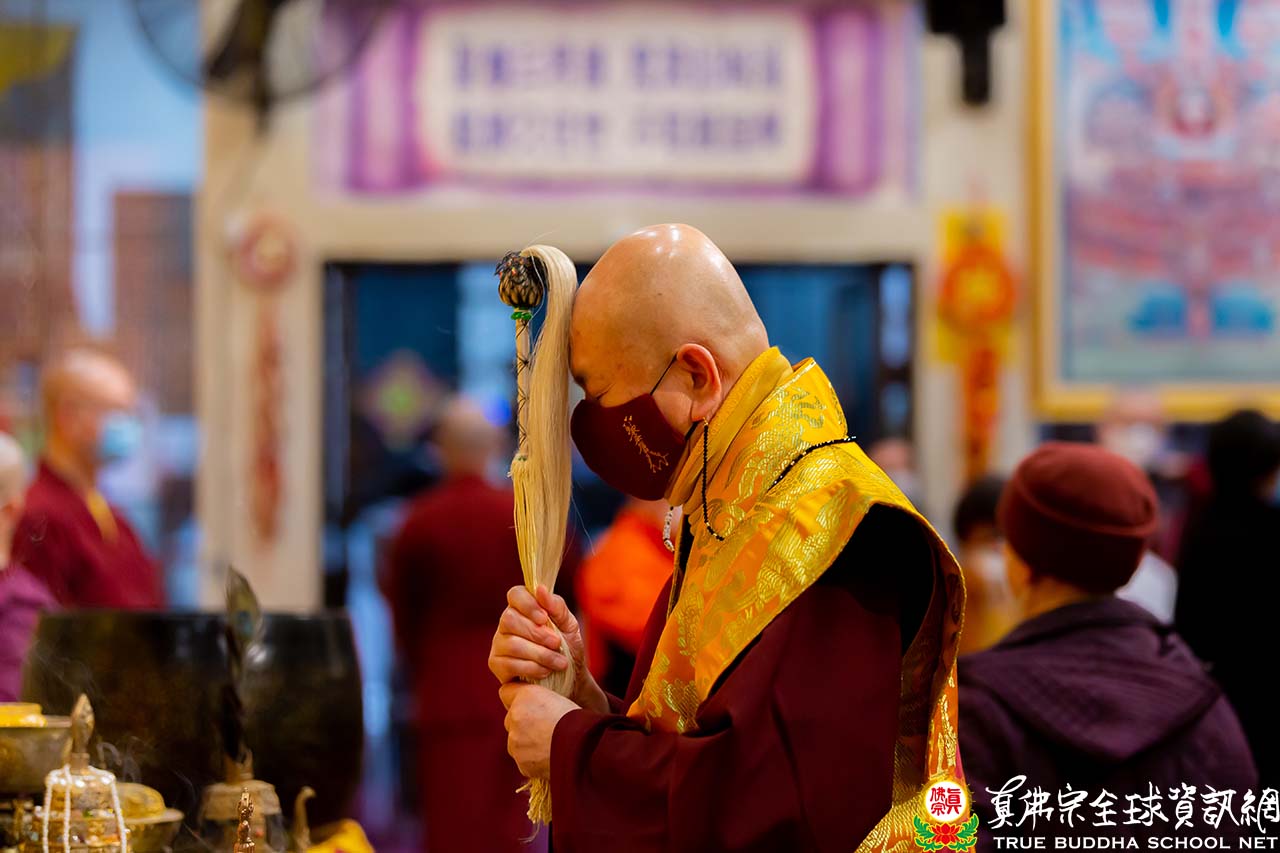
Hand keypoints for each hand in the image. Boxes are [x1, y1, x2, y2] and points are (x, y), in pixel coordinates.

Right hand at [489, 585, 607, 712]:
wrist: (570, 676)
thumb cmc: (567, 646)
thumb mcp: (569, 624)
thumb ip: (557, 606)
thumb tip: (541, 589)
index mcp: (523, 607)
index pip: (515, 594)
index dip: (527, 604)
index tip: (544, 617)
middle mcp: (506, 623)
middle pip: (509, 619)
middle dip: (536, 633)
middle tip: (556, 643)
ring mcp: (498, 643)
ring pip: (511, 644)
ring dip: (540, 654)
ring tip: (559, 662)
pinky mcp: (496, 664)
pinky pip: (509, 663)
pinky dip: (532, 668)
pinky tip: (546, 671)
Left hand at [500, 682, 578, 779]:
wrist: (584, 747)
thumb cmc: (578, 719)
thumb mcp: (558, 697)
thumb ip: (537, 699)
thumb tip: (531, 703)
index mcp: (524, 696)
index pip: (506, 692)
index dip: (517, 697)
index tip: (528, 702)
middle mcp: (514, 717)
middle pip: (511, 718)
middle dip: (523, 722)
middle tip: (545, 726)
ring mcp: (515, 742)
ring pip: (517, 740)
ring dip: (528, 741)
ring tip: (551, 743)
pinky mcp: (521, 762)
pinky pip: (524, 758)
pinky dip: (534, 758)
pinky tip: (551, 755)